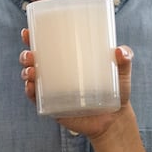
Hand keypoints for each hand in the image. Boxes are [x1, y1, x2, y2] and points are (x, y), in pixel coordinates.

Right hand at [19, 29, 134, 139]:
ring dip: (26, 72)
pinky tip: (31, 87)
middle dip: (26, 54)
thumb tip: (119, 50)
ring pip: (32, 77)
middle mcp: (56, 73)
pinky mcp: (53, 106)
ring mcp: (52, 90)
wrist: (115, 120)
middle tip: (30, 54)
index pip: (46, 45)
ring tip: (31, 71)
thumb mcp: (122, 73)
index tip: (27, 31)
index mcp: (68, 59)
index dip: (33, 37)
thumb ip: (125, 60)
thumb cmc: (117, 91)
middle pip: (34, 60)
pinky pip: (36, 98)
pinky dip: (30, 92)